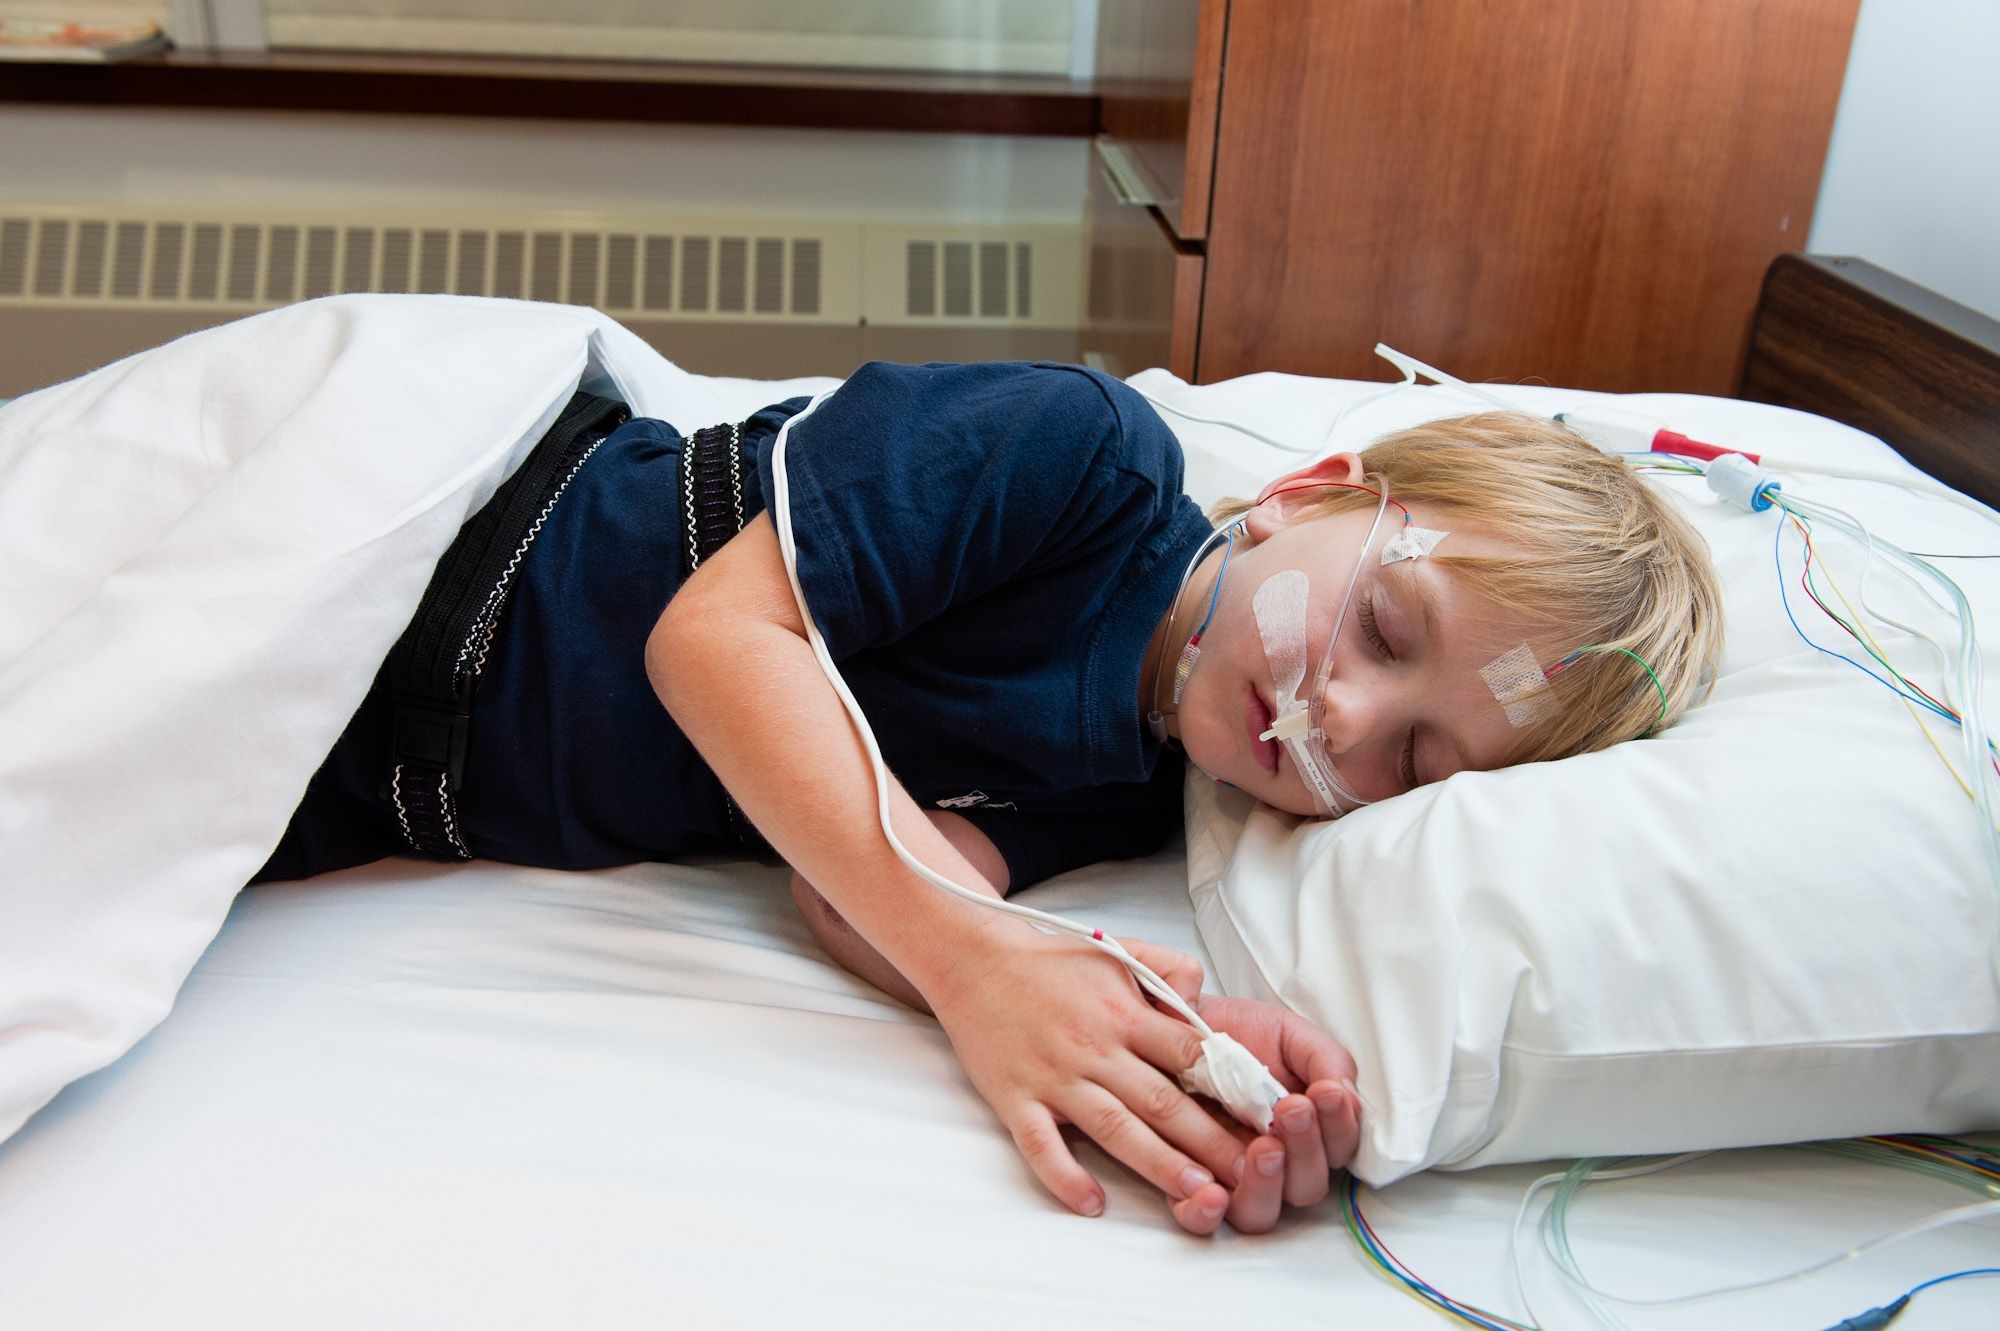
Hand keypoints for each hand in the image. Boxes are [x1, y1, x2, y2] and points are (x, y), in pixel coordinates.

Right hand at [921, 925, 1246, 1230]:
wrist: (974, 959)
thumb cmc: (1051, 961)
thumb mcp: (1118, 950)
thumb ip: (1169, 969)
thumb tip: (1204, 1001)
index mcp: (1125, 1012)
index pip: (1191, 1053)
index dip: (1234, 1086)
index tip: (1270, 1117)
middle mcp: (1095, 1047)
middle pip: (1163, 1100)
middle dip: (1211, 1140)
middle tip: (1252, 1175)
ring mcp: (1055, 1076)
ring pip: (1115, 1128)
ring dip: (1158, 1164)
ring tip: (1197, 1194)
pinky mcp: (1016, 1099)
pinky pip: (1041, 1145)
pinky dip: (1065, 1176)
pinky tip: (1091, 1202)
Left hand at [1172, 995, 1360, 1234]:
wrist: (1178, 1021)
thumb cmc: (1241, 1034)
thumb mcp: (1291, 1036)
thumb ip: (1327, 1060)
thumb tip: (1344, 1095)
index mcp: (1309, 1133)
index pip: (1338, 1149)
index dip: (1338, 1128)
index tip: (1324, 1092)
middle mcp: (1277, 1165)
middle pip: (1306, 1188)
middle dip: (1305, 1151)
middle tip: (1291, 1109)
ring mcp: (1233, 1178)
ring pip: (1260, 1213)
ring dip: (1267, 1186)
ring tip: (1263, 1148)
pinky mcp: (1189, 1183)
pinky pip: (1198, 1220)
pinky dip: (1206, 1214)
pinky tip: (1213, 1193)